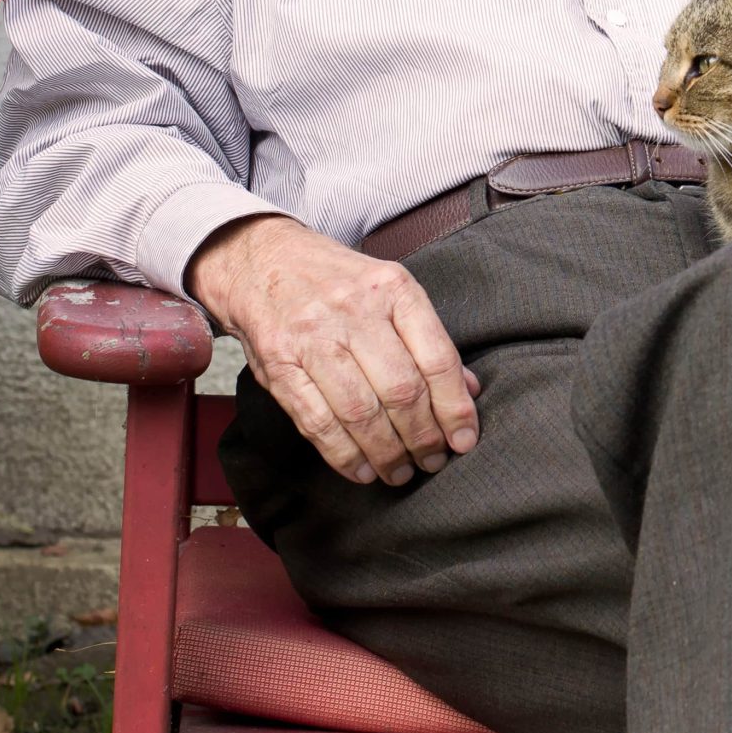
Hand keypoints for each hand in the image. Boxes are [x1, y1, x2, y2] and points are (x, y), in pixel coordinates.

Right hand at [187, 214, 480, 486]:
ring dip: (386, 453)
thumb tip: (469, 389)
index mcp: (393, 288)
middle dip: (422, 437)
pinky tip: (362, 470)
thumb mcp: (390, 290)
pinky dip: (344, 455)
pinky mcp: (279, 366)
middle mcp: (355, 311)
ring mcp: (313, 338)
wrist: (262, 259)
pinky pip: (317, 422)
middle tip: (432, 461)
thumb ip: (427, 339)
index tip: (464, 440)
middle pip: (401, 391)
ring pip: (361, 412)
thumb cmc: (336, 281)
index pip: (437, 358)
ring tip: (400, 472)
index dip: (454, 408)